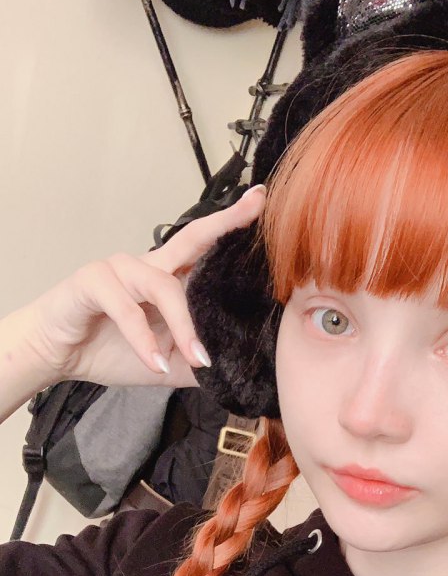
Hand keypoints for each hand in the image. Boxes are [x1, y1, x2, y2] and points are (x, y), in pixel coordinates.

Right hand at [24, 185, 266, 388]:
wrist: (57, 356)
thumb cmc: (108, 350)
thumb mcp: (167, 365)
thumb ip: (198, 364)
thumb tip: (239, 373)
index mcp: (166, 279)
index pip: (205, 248)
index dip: (232, 226)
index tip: (261, 202)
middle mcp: (147, 266)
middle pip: (191, 239)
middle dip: (225, 223)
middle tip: (256, 208)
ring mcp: (120, 269)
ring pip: (164, 287)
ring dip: (184, 326)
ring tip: (197, 359)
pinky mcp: (93, 280)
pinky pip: (127, 309)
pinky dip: (143, 339)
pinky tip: (154, 365)